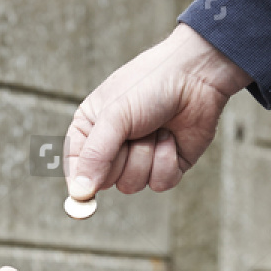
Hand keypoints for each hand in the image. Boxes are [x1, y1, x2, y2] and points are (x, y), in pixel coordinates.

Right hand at [64, 23, 251, 199]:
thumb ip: (95, 155)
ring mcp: (139, 159)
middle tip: (134, 132)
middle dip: (122, 158)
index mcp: (90, 130)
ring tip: (155, 129)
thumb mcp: (115, 116)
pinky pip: (159, 184)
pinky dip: (167, 161)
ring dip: (147, 156)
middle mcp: (112, 148)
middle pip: (104, 181)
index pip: (74, 167)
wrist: (196, 76)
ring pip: (132, 185)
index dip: (79, 181)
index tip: (84, 193)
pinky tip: (171, 138)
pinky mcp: (165, 167)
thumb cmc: (150, 86)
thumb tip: (79, 194)